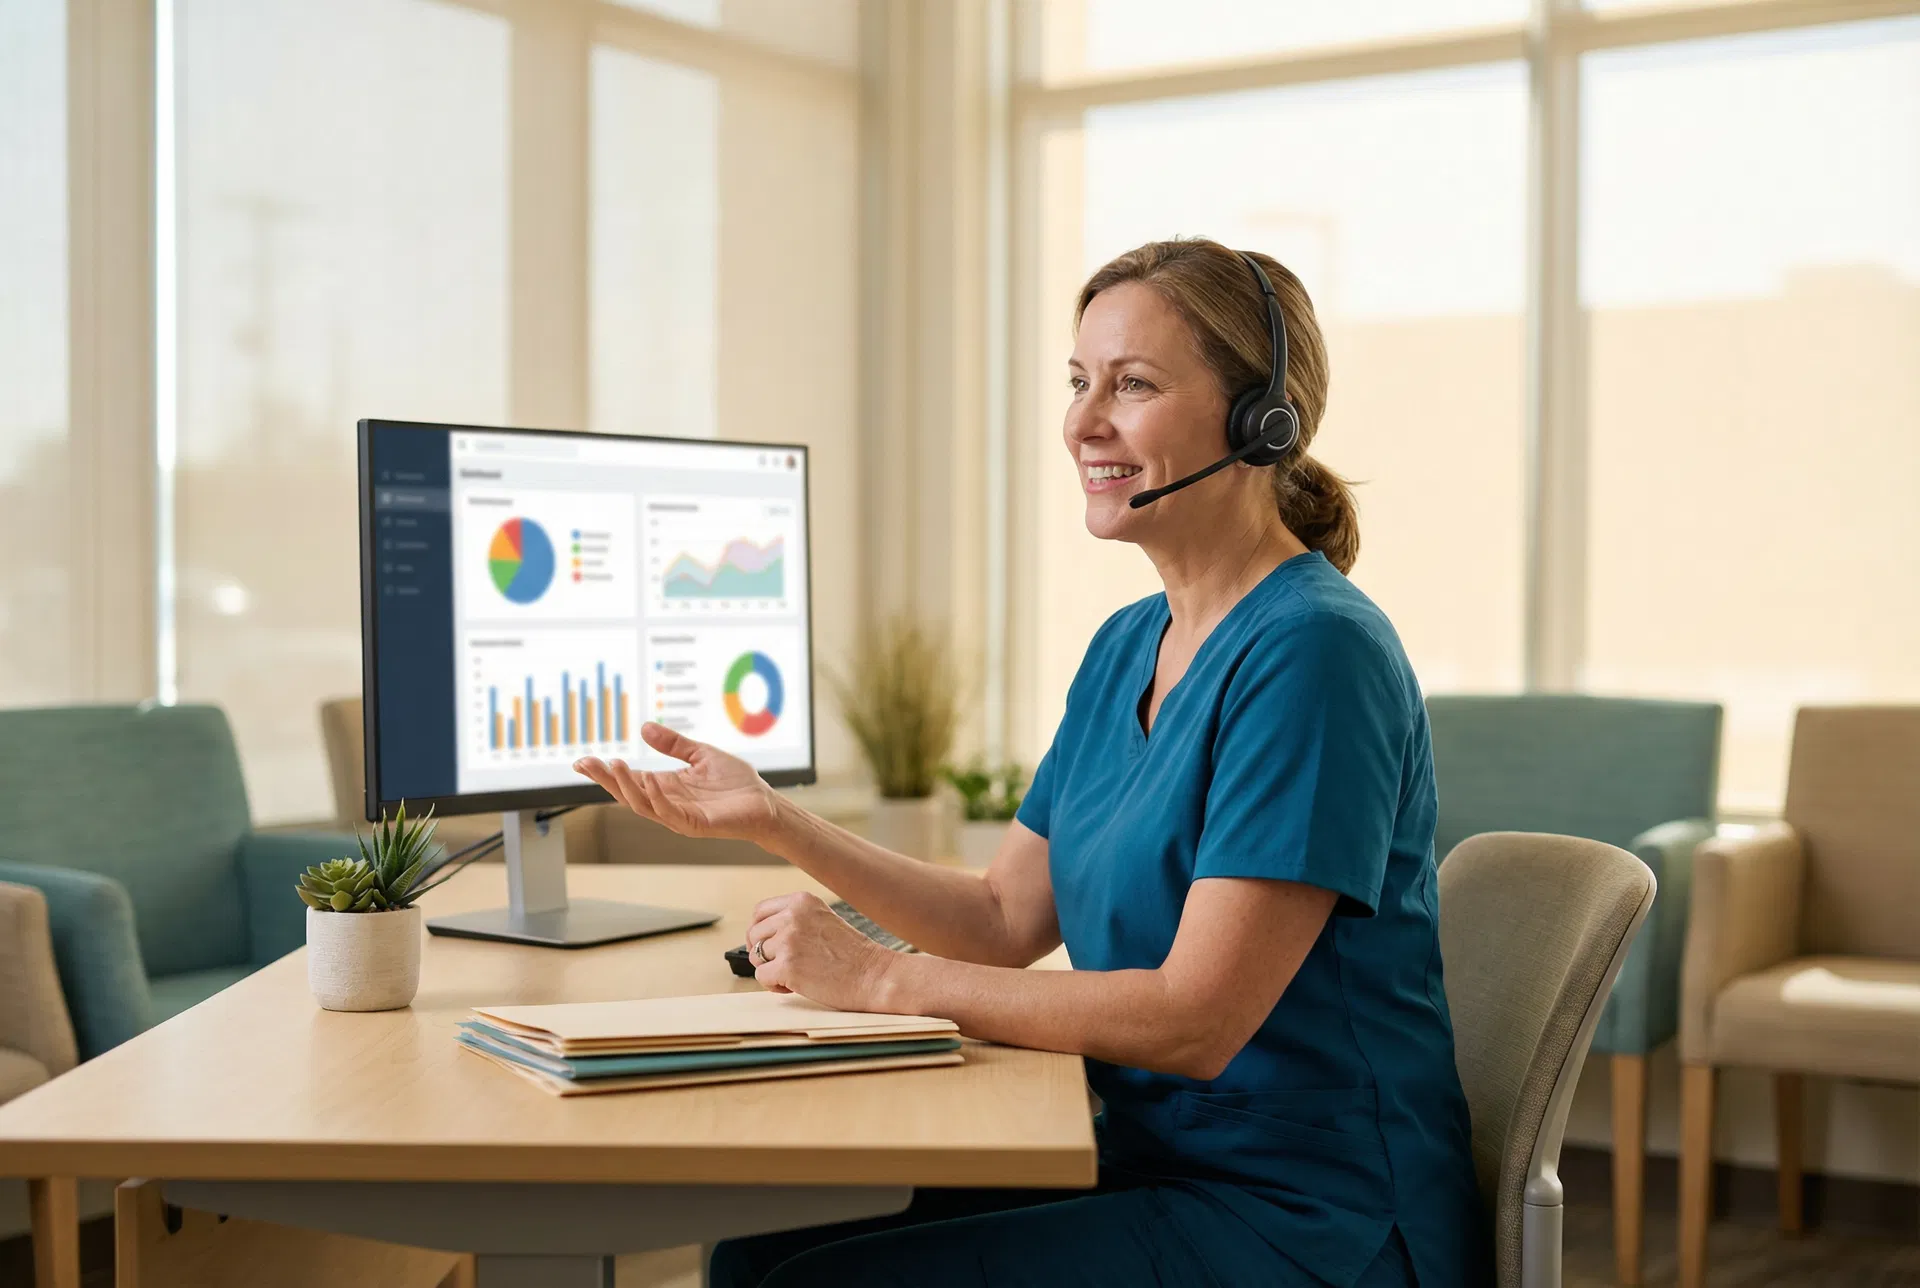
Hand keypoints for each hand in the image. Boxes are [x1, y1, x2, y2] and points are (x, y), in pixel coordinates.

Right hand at [575, 723, 779, 842]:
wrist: (764, 803)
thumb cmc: (736, 783)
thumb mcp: (701, 754)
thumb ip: (674, 744)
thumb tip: (645, 727)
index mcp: (666, 786)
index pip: (628, 780)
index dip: (605, 772)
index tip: (582, 761)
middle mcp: (667, 802)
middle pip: (627, 794)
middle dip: (606, 779)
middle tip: (587, 763)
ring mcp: (678, 816)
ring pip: (642, 805)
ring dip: (627, 786)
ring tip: (614, 765)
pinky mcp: (694, 824)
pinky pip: (668, 813)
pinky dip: (656, 798)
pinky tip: (648, 780)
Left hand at [744, 892, 901, 1010]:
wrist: (875, 976)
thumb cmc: (852, 954)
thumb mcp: (822, 921)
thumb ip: (794, 921)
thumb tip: (758, 936)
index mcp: (802, 900)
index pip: (759, 911)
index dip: (760, 932)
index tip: (769, 946)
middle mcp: (793, 915)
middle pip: (753, 934)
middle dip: (763, 953)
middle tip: (783, 965)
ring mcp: (789, 940)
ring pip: (755, 956)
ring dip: (770, 969)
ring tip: (794, 975)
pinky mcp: (788, 966)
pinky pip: (761, 977)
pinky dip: (774, 986)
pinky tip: (794, 986)